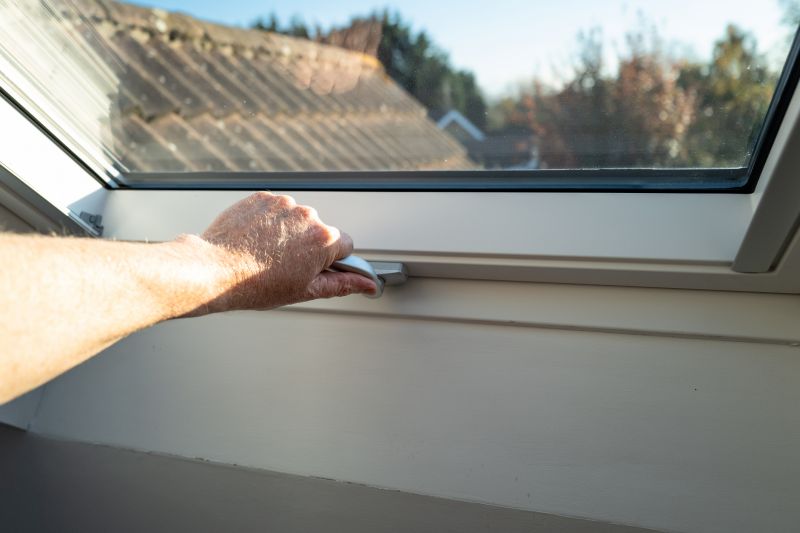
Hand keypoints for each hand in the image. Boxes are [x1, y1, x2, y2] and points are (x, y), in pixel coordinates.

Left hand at [187, 192, 376, 311]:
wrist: (213, 269)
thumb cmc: (255, 285)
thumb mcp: (305, 291)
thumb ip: (342, 284)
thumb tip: (368, 284)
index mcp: (324, 239)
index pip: (345, 246)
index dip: (329, 261)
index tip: (313, 269)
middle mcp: (308, 215)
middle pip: (319, 230)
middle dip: (307, 245)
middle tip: (283, 266)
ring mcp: (283, 203)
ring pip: (296, 219)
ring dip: (287, 233)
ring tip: (264, 254)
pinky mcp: (261, 197)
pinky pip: (274, 209)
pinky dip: (268, 222)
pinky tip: (254, 241)